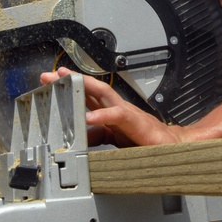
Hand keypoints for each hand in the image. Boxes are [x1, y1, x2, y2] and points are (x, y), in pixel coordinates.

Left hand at [40, 67, 184, 146]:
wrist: (172, 146)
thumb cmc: (145, 141)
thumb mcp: (114, 139)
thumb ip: (97, 136)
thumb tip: (80, 136)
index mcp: (110, 112)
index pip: (87, 95)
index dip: (69, 88)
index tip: (51, 82)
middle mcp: (116, 108)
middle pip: (90, 88)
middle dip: (70, 80)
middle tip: (49, 75)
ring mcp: (126, 112)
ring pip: (103, 93)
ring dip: (83, 86)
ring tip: (66, 81)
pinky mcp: (135, 123)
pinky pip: (117, 116)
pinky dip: (102, 115)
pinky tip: (89, 117)